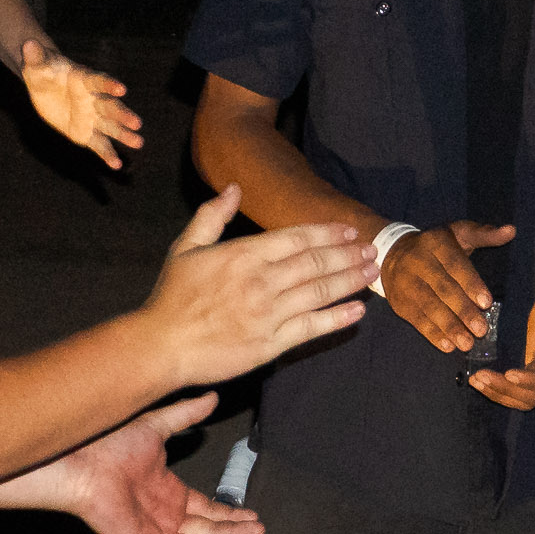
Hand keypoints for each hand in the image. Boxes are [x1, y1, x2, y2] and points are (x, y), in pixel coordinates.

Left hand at [16, 38, 144, 169]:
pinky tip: (116, 166)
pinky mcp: (85, 133)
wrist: (45, 86)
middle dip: (123, 115)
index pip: (99, 81)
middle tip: (137, 124)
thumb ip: (35, 57)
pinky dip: (107, 154)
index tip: (122, 89)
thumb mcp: (36, 65)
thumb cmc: (43, 71)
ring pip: (110, 127)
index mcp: (85, 79)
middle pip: (110, 107)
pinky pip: (98, 144)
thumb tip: (27, 44)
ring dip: (124, 135)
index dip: (109, 85)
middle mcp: (93, 99)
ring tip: (138, 143)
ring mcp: (92, 117)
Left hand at [46, 391, 264, 533]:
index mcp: (169, 493)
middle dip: (234, 531)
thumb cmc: (110, 442)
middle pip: (207, 531)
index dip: (231, 514)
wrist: (81, 460)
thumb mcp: (157, 425)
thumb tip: (212, 396)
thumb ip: (186, 415)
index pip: (207, 510)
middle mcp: (163, 516)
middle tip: (258, 531)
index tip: (253, 515)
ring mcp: (151, 533)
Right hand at [145, 188, 368, 382]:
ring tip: (373, 272)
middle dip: (348, 255)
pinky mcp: (271, 344)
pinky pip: (311, 328)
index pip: (296, 238)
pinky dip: (337, 319)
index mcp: (243, 254)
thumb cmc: (172, 297)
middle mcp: (261, 281)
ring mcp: (268, 314)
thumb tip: (234, 188)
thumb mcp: (185, 248)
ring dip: (350, 281)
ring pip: (320, 292)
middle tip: (372, 250)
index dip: (327, 233)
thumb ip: (212, 216)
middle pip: (315, 263)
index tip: (349, 231)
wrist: (162, 345)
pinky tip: (357, 311)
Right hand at [382, 219, 510, 354]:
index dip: (470, 284)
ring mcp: (405, 283)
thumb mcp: (459, 233)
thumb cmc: (437, 247)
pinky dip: (433, 334)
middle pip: (442, 289)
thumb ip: (484, 234)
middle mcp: (417, 261)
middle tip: (481, 330)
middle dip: (463, 311)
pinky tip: (448, 346)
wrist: (393, 254)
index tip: (487, 303)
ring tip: (467, 343)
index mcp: (435, 242)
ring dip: (449, 327)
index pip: (454, 264)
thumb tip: (511, 231)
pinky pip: (417, 320)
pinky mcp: (400, 302)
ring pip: (429, 307)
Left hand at [469, 276, 534, 411]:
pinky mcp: (533, 372)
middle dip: (507, 390)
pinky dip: (497, 389)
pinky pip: (516, 389)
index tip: (510, 374)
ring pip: (523, 398)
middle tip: (481, 376)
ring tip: (475, 380)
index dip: (533, 382)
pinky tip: (478, 380)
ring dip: (498, 393)